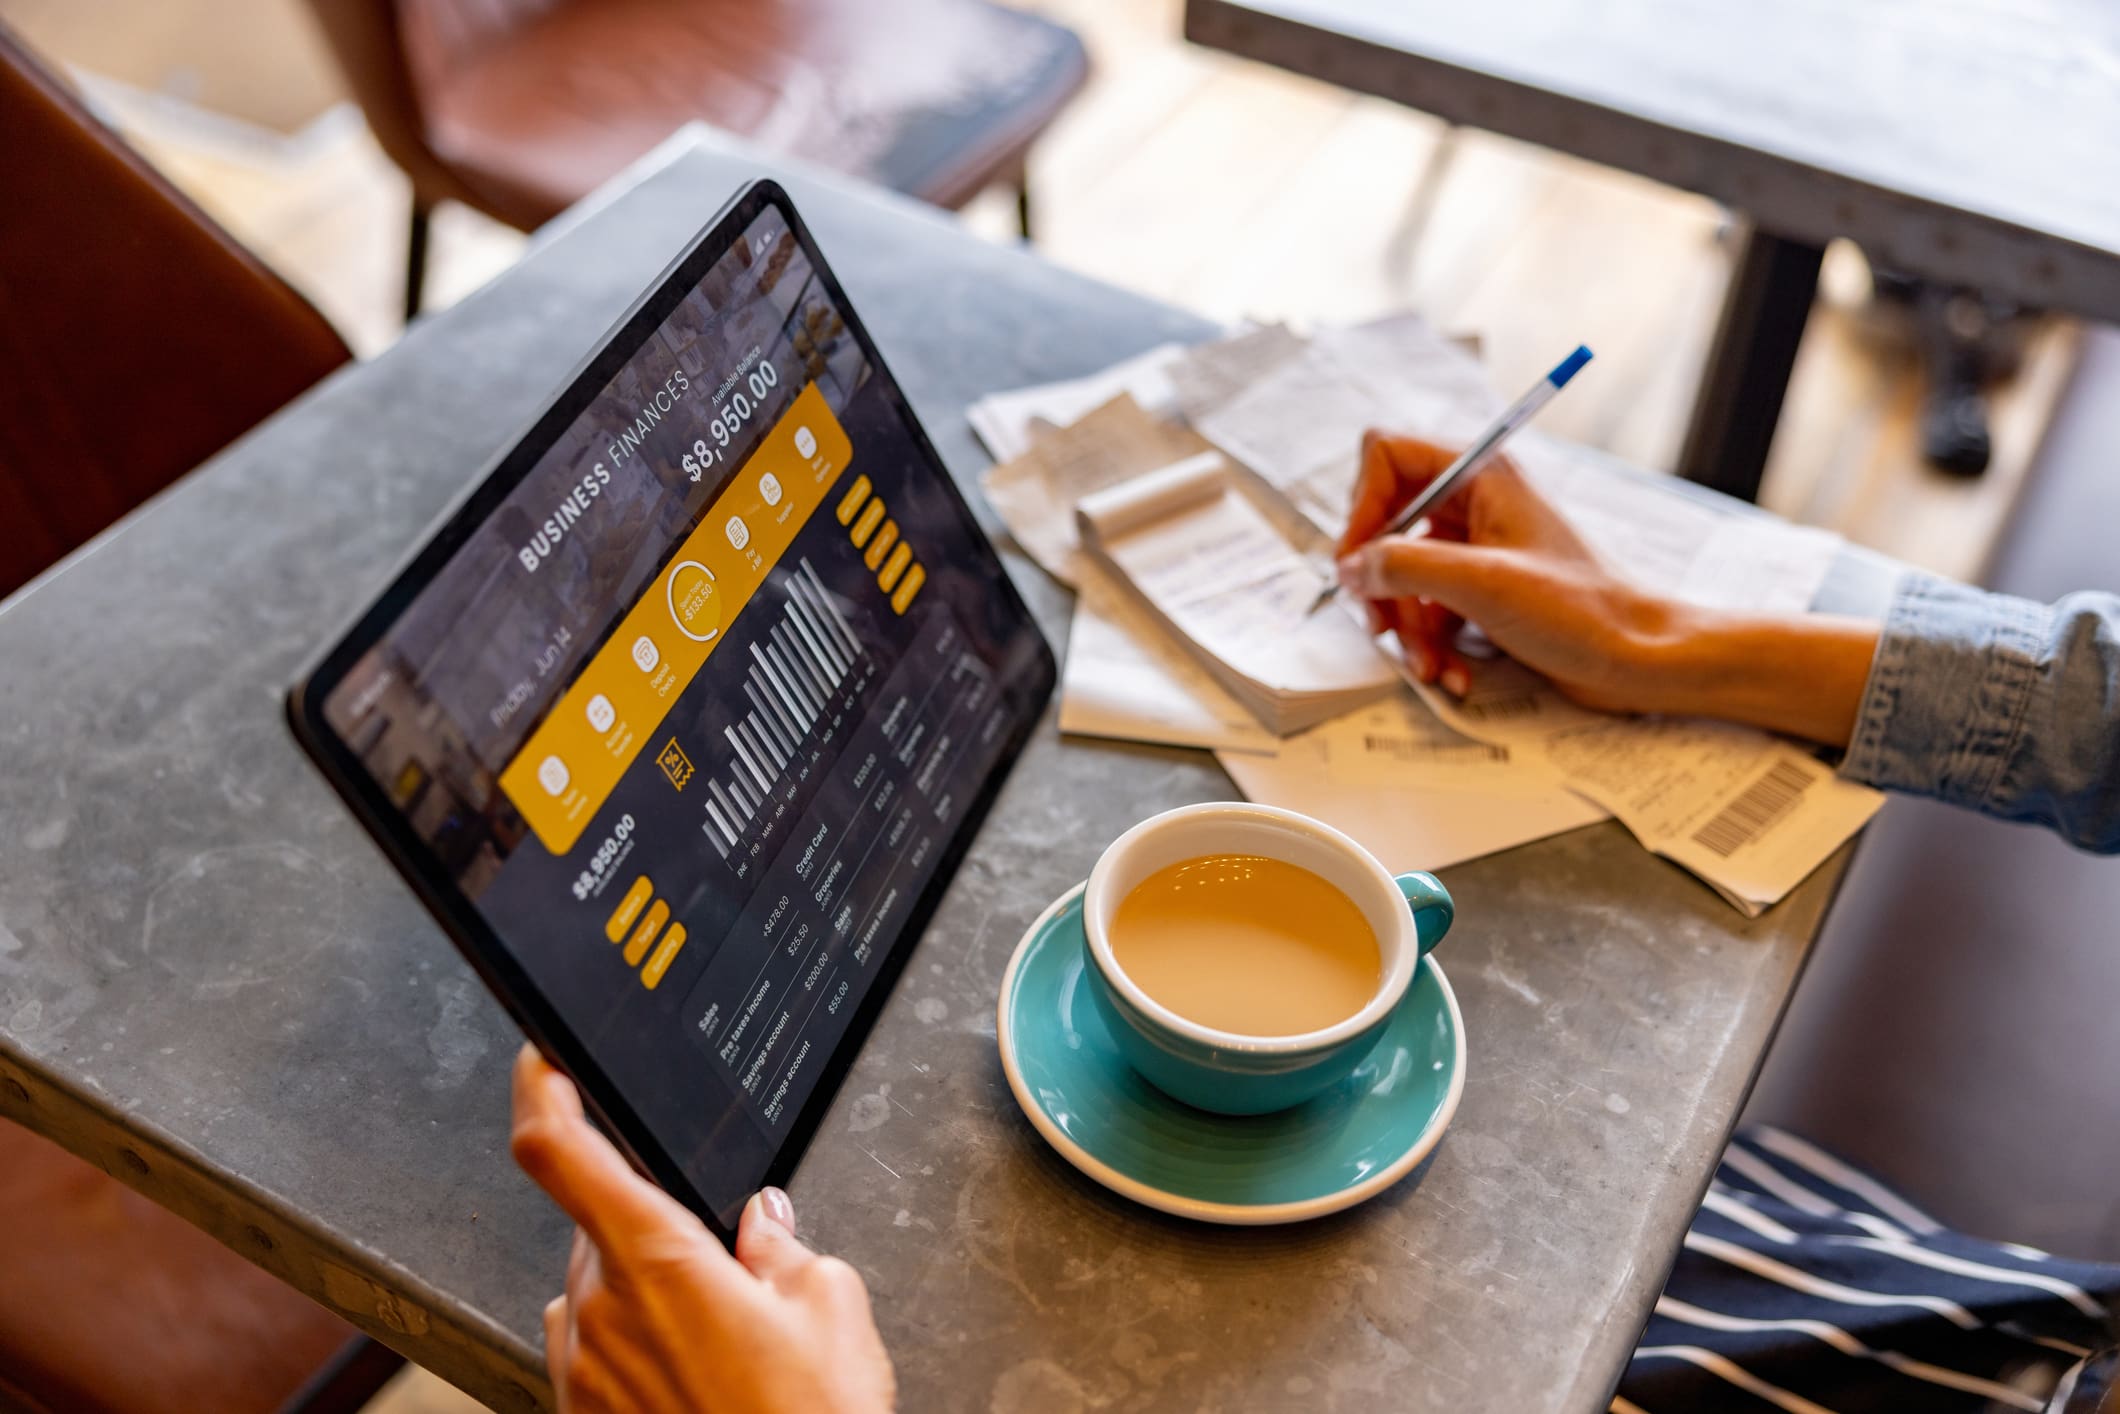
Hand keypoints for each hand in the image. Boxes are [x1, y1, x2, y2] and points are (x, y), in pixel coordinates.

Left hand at [510, 1046, 895, 1413]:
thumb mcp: (832, 1310)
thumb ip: (789, 1249)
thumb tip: (766, 1227)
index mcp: (655, 1260)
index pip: (559, 1153)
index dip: (540, 1092)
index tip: (540, 1060)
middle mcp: (601, 1312)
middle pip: (599, 1228)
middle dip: (654, 1228)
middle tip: (726, 1268)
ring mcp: (585, 1373)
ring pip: (597, 1294)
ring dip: (644, 1296)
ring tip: (726, 1346)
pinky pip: (593, 1354)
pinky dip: (634, 1348)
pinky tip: (700, 1380)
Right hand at [1333, 432, 1676, 713]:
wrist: (1637, 659)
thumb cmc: (1583, 611)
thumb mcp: (1483, 584)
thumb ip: (1405, 566)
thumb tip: (1350, 567)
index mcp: (1481, 474)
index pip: (1387, 457)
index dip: (1362, 508)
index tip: (1359, 563)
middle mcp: (1475, 501)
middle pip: (1387, 526)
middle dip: (1384, 585)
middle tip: (1385, 625)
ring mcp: (1477, 546)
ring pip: (1403, 574)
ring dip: (1406, 625)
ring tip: (1430, 663)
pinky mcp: (1482, 588)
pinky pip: (1428, 606)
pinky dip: (1431, 642)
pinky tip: (1452, 671)